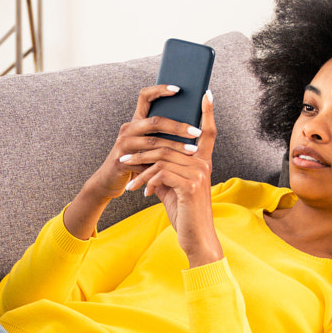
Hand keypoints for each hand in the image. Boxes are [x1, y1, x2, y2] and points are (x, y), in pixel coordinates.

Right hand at [65, 84, 207, 238]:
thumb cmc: (136, 162)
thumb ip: (161, 135)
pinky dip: (162, 165)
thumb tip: (192, 127)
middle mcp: (128, 128)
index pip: (145, 96)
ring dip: (176, 147)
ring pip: (154, 142)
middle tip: (197, 131)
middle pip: (155, 121)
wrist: (109, 180)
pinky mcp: (121, 159)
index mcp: (136, 120)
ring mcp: (123, 143)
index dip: (160, 89)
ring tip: (193, 151)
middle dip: (178, 127)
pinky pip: (146, 160)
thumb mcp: (147, 145)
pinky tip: (177, 168)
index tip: (178, 89)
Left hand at [122, 90, 221, 266]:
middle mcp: (204, 164)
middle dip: (142, 152)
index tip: (206, 93)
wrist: (196, 239)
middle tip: (122, 159)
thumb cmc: (186, 215)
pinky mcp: (190, 185)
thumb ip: (164, 173)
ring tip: (125, 178)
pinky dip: (146, 181)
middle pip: (170, 144)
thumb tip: (149, 165)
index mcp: (203, 162)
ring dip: (139, 168)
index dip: (208, 111)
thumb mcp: (174, 190)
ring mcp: (199, 173)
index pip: (209, 131)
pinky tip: (140, 193)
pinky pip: (161, 173)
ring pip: (162, 158)